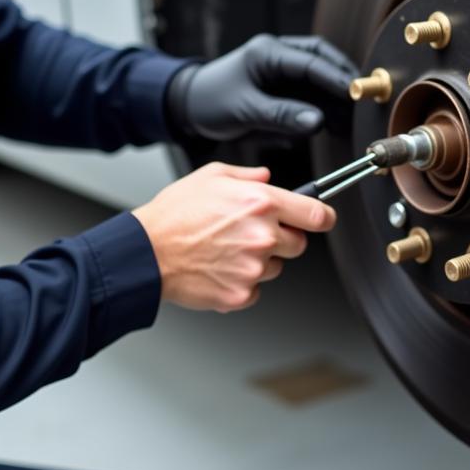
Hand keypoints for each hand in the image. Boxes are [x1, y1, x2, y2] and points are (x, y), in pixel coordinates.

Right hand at [132, 162, 335, 311]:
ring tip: (227, 250)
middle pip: (299, 244)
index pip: (316, 214)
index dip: (323, 217)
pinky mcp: (241, 293)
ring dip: (260, 261)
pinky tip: (220, 268)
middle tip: (250, 234)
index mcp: (261, 203)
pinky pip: (257, 289)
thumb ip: (247, 175)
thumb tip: (266, 177)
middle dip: (282, 238)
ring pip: (276, 267)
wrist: (147, 252)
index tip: (322, 219)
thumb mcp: (211, 176)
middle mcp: (263, 235)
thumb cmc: (175, 214)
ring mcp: (253, 268)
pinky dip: (243, 282)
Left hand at [166, 34, 357, 140]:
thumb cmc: (210, 101)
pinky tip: (336, 122)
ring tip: (353, 115)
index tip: (354, 94)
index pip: (310, 62)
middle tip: (362, 99)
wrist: (189, 107)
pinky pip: (310, 92)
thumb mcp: (244, 110)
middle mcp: (279, 55)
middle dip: (343, 78)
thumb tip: (317, 121)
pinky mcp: (283, 87)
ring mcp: (282, 70)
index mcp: (267, 52)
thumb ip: (281, 115)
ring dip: (337, 94)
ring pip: (320, 76)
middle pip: (322, 60)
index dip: (335, 78)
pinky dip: (325, 105)